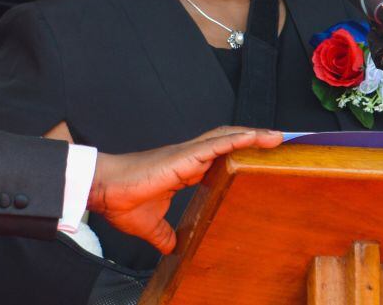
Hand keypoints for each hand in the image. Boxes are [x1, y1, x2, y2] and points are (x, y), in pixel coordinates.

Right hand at [86, 126, 282, 253]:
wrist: (104, 190)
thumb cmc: (122, 200)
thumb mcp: (151, 224)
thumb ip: (164, 234)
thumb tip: (172, 247)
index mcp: (184, 169)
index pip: (219, 155)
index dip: (239, 151)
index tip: (258, 153)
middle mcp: (189, 157)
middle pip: (228, 141)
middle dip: (253, 138)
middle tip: (278, 140)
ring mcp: (188, 154)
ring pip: (226, 138)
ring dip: (252, 135)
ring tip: (276, 136)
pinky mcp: (184, 156)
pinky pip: (215, 144)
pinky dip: (236, 139)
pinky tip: (253, 136)